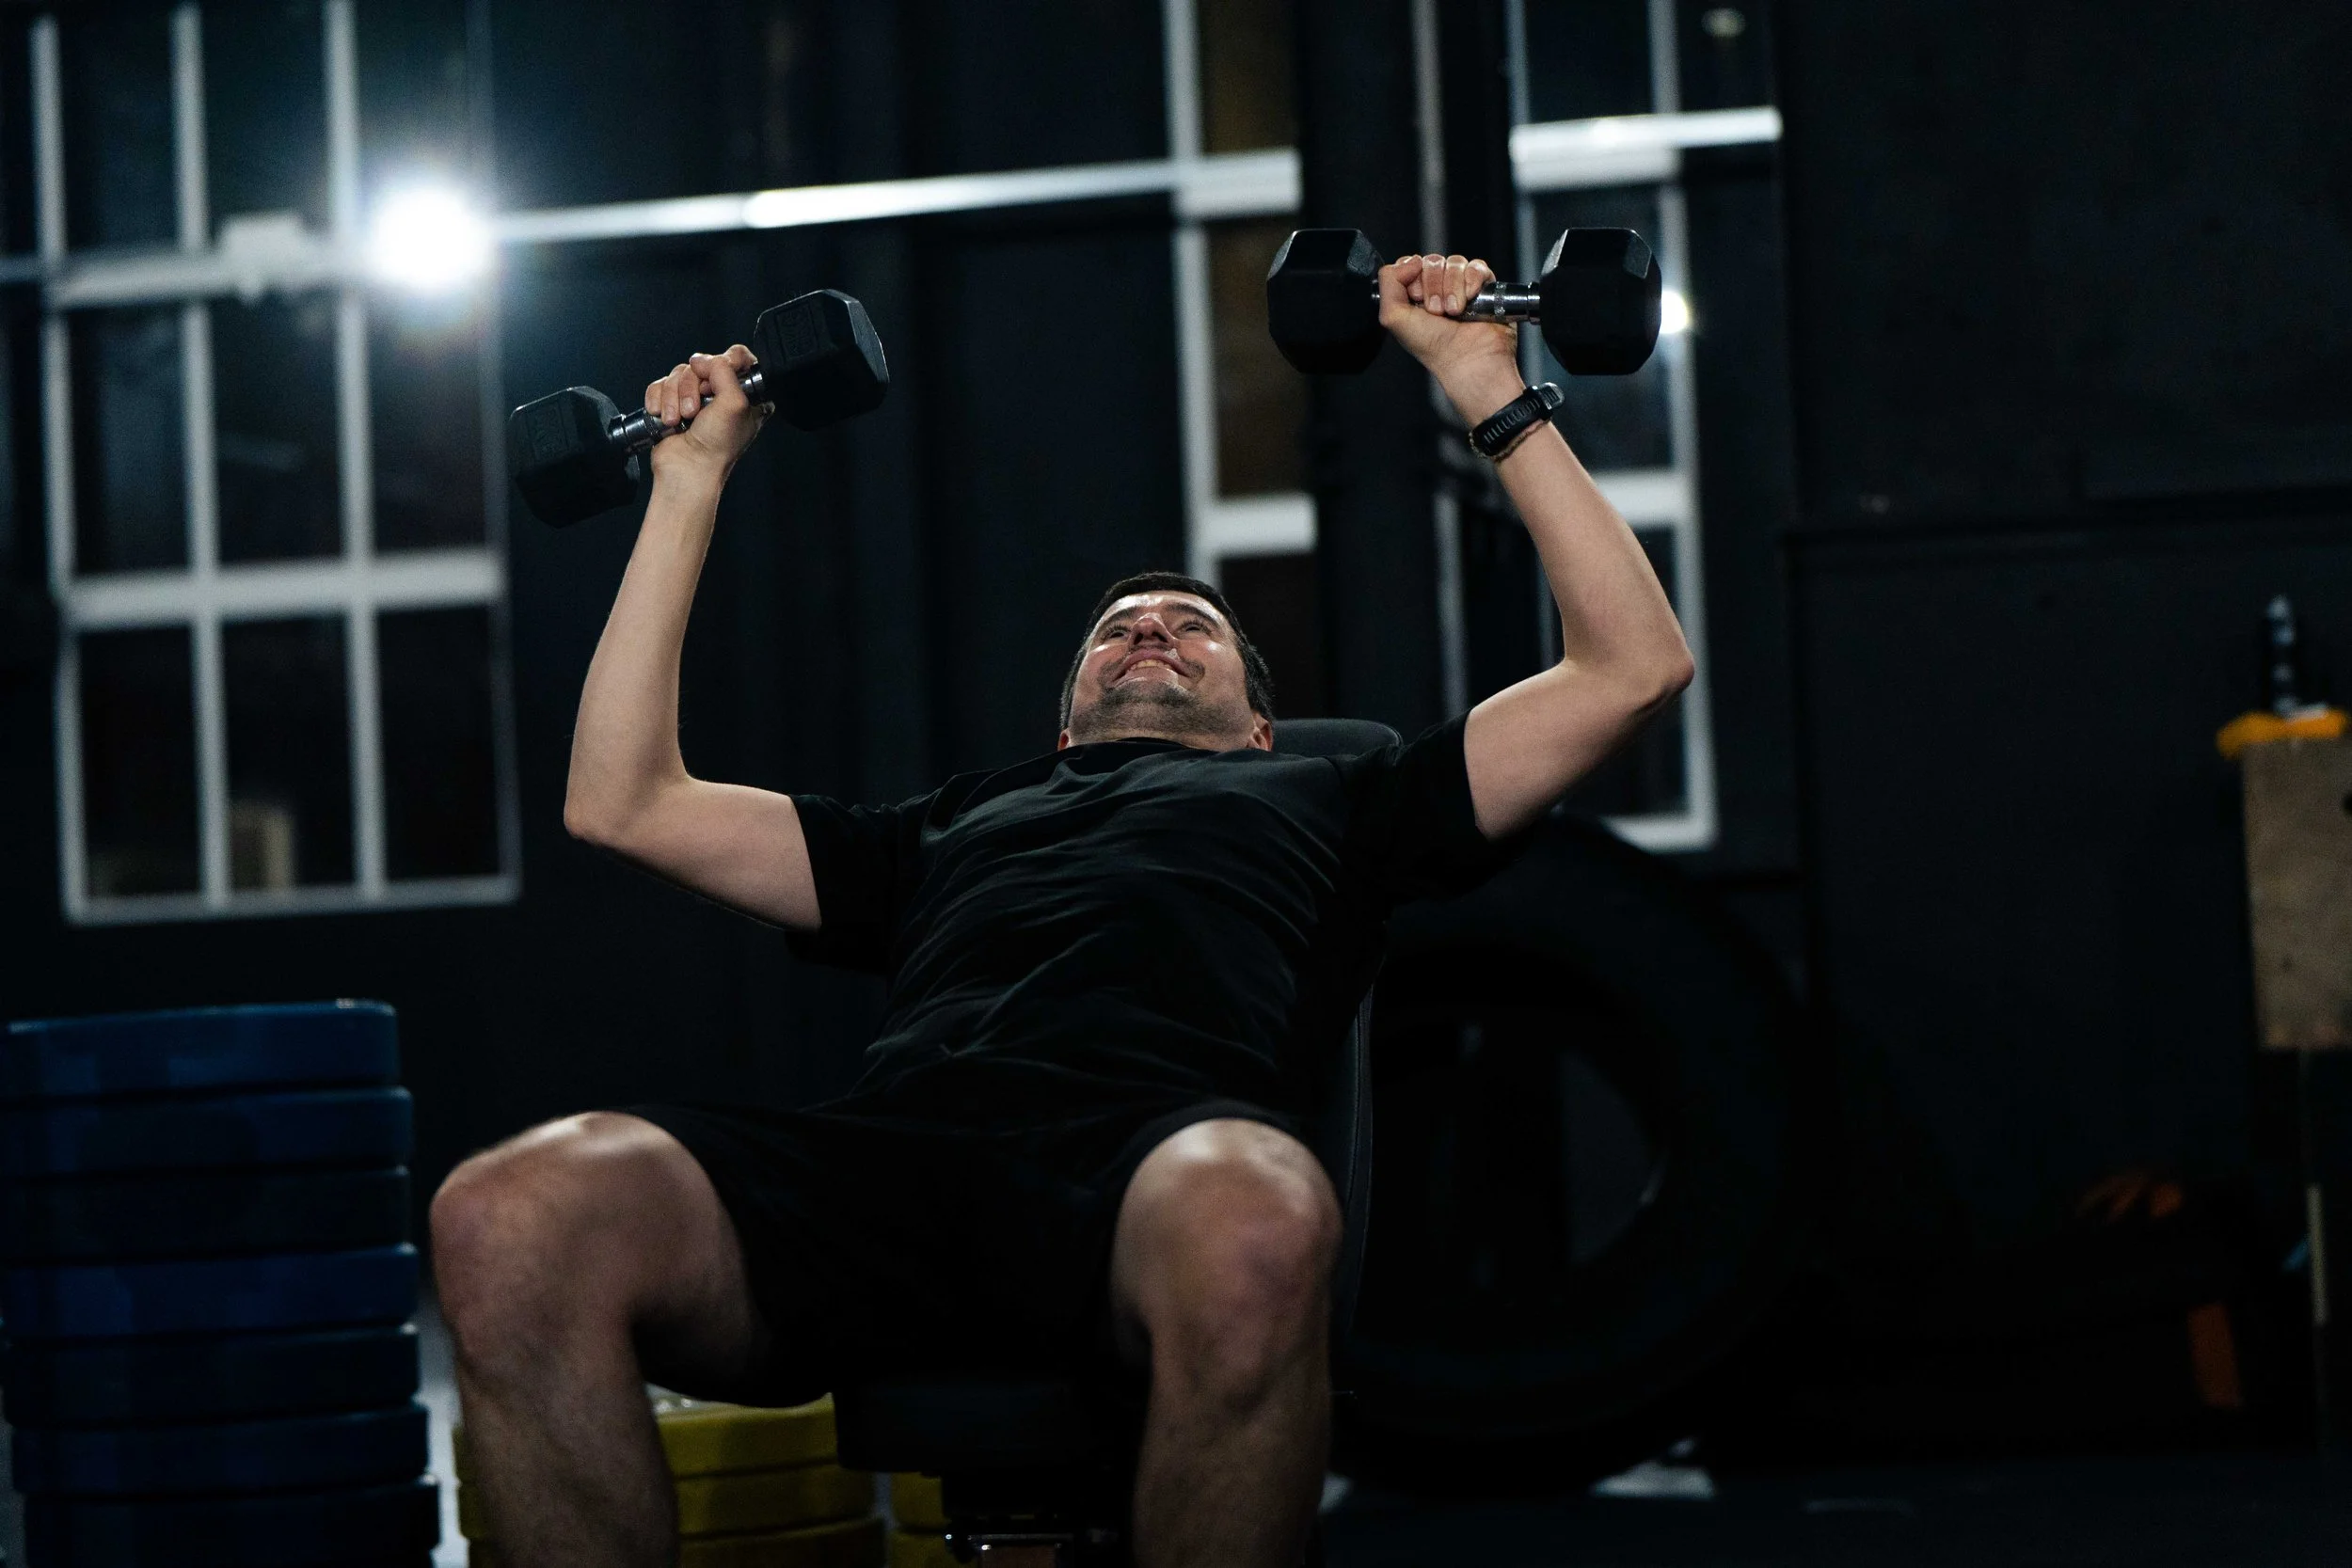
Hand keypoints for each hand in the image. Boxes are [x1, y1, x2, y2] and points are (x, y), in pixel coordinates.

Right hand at [644, 343, 768, 485]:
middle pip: (702, 364)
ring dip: (674, 397)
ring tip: (679, 419)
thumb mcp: (734, 403)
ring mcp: (696, 399)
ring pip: (679, 374)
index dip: (725, 361)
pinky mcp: (672, 404)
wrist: (687, 469)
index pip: (738, 357)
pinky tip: (665, 418)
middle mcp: (722, 395)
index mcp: (746, 396)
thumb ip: (724, 370)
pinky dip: (659, 400)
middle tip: (695, 410)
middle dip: (692, 387)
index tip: (716, 376)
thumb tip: (702, 360)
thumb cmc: (716, 446)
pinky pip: (660, 385)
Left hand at [1380, 253, 1525, 423]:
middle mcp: (1437, 290)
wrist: (1468, 359)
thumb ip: (1388, 282)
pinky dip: (1472, 281)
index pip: (1409, 263)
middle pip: (1432, 261)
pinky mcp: (1484, 286)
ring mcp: (1461, 287)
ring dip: (1452, 287)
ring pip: (1453, 263)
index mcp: (1414, 296)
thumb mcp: (1393, 317)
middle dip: (1433, 286)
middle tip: (1437, 311)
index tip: (1416, 299)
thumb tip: (1411, 261)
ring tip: (1454, 311)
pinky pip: (1476, 266)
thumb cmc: (1433, 346)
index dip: (1412, 277)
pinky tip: (1471, 300)